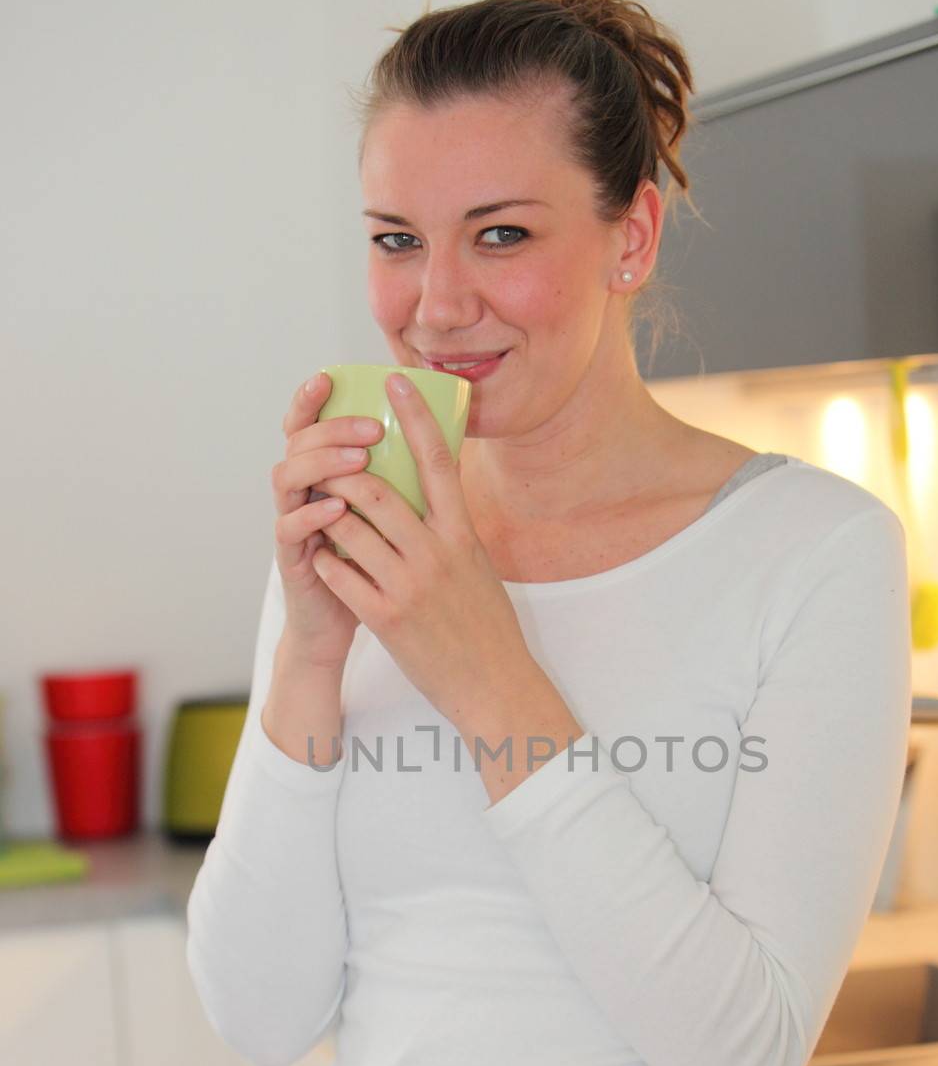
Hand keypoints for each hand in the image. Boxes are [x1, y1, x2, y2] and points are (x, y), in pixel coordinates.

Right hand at [271, 373, 384, 669]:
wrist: (344, 626)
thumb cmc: (375, 570)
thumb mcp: (389, 518)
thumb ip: (398, 479)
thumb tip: (442, 435)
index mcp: (325, 476)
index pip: (309, 426)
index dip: (311, 400)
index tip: (330, 377)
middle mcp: (302, 492)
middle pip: (298, 442)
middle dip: (332, 428)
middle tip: (370, 428)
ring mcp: (293, 524)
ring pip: (286, 477)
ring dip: (322, 464)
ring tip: (358, 461)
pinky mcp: (292, 560)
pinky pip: (289, 530)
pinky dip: (312, 515)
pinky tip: (336, 508)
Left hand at [311, 373, 534, 727]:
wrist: (494, 685)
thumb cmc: (486, 624)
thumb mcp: (477, 565)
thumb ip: (450, 529)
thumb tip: (430, 492)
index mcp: (462, 534)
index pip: (437, 460)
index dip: (416, 415)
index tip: (395, 380)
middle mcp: (436, 553)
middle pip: (376, 490)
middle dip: (342, 471)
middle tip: (325, 461)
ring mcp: (408, 586)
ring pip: (350, 529)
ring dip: (326, 512)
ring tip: (315, 504)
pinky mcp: (385, 619)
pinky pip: (340, 575)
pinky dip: (325, 559)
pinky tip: (320, 556)